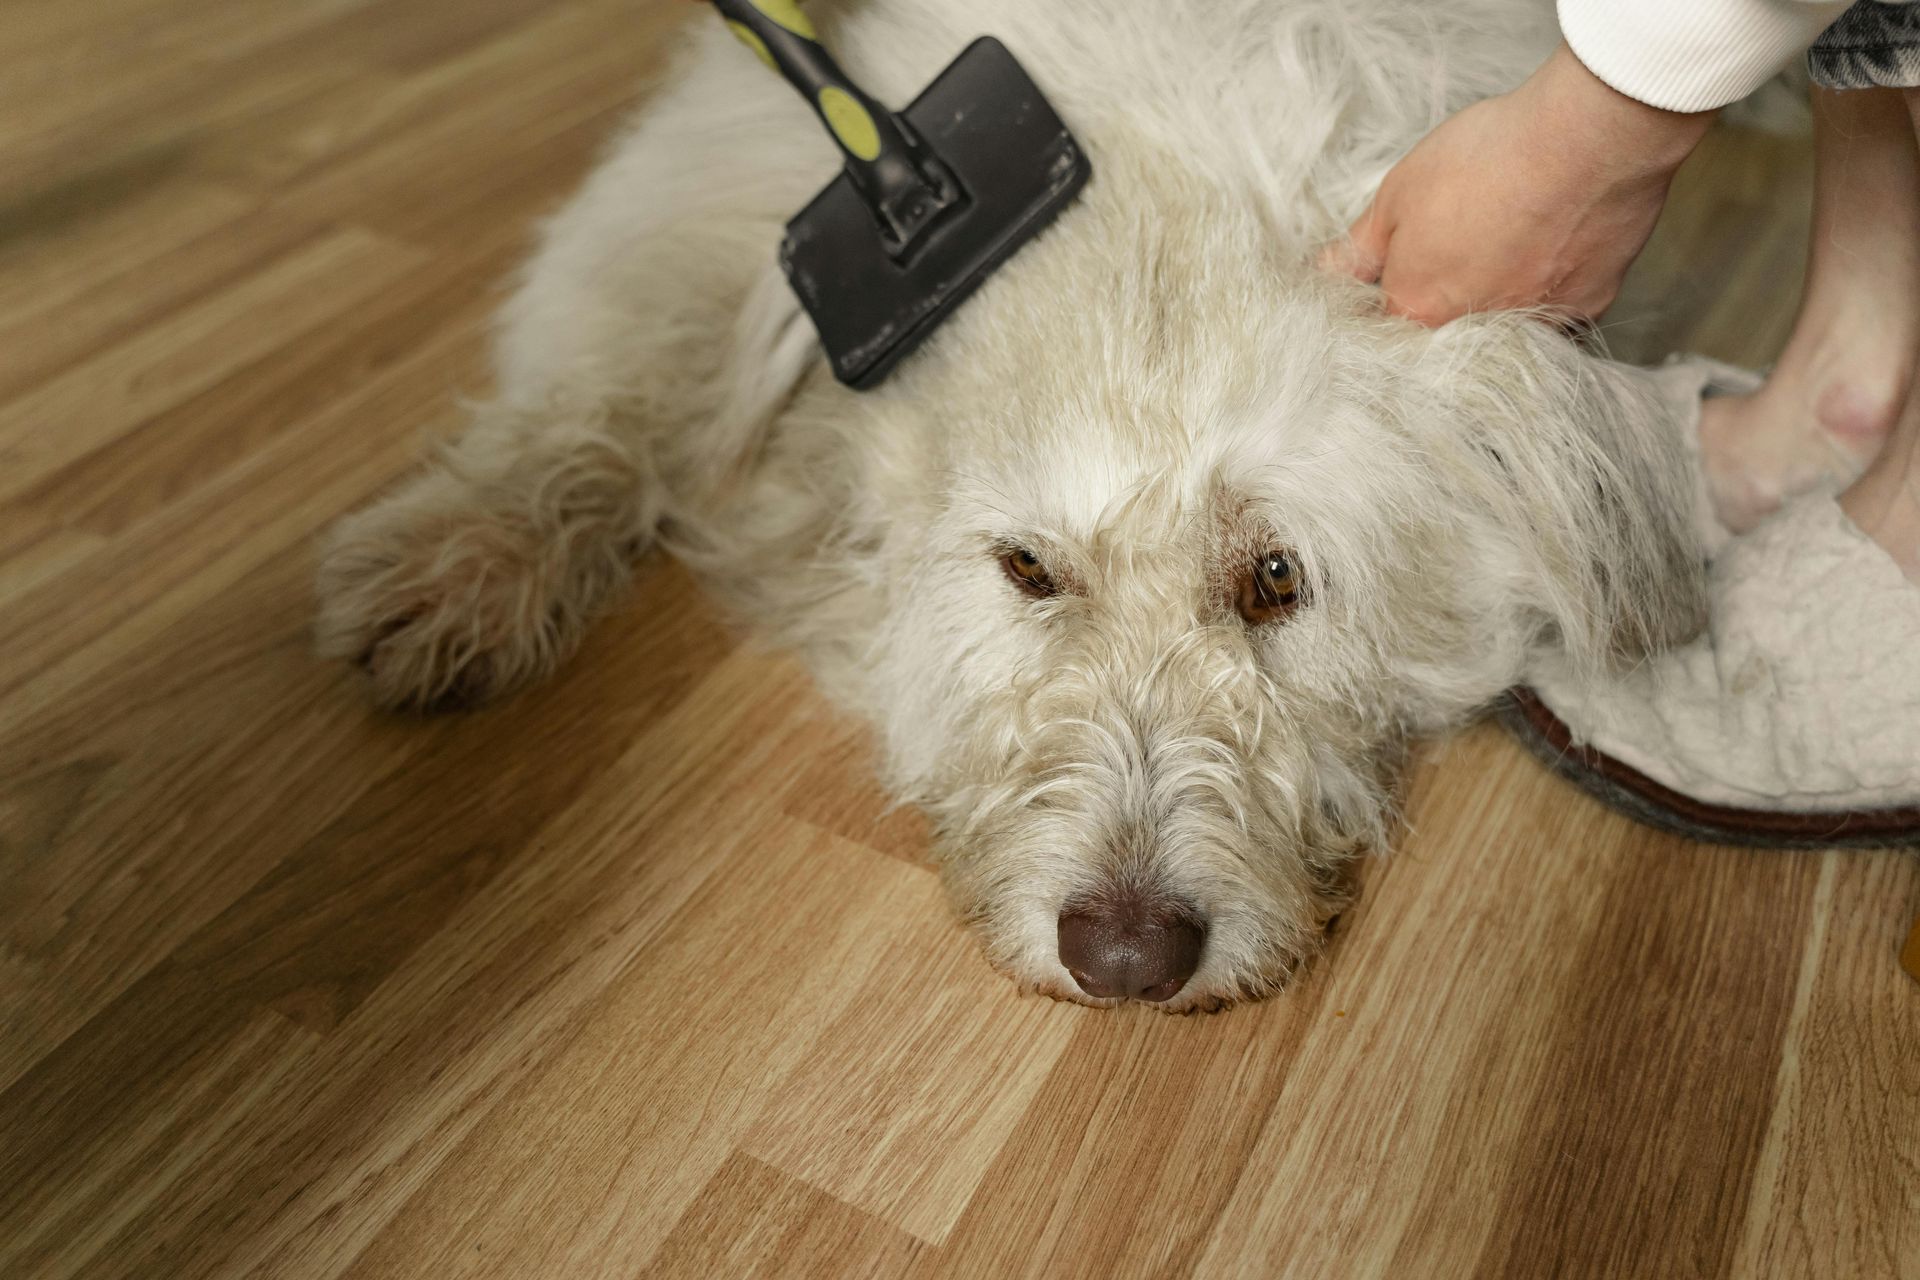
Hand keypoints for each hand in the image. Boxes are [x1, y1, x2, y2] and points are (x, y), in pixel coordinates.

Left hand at [1321, 42, 1714, 325]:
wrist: (1586, 141)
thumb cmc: (1487, 160)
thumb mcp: (1398, 193)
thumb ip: (1360, 247)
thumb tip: (1325, 273)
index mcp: (1419, 310)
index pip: (1387, 331)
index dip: (1388, 304)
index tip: (1398, 278)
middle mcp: (1473, 333)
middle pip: (1447, 336)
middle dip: (1443, 306)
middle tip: (1458, 252)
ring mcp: (1535, 325)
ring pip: (1504, 326)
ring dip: (1499, 299)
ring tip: (1505, 248)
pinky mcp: (1587, 306)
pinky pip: (1559, 310)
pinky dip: (1552, 285)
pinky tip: (1551, 249)